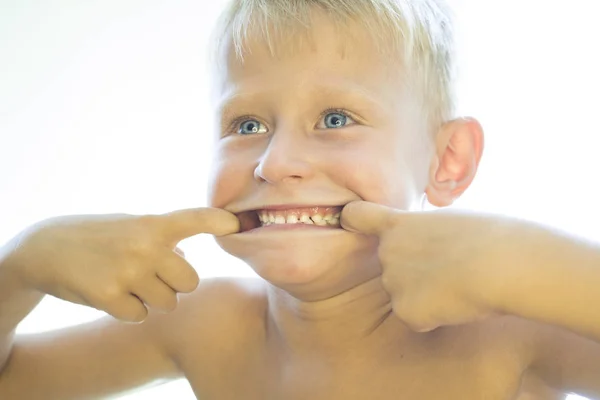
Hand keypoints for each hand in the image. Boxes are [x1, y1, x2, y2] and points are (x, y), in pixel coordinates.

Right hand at [1, 208, 238, 321]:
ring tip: (128, 281)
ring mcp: (127, 272)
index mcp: (152, 224)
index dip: (219, 221)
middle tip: (153, 275)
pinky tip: (112, 294)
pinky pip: (141, 316)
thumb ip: (165, 241)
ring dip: (153, 298)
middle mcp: (144, 246)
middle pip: (191, 282)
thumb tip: (188, 264)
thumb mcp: (133, 226)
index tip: (238, 224)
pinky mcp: (109, 297)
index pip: (195, 219)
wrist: (46, 249)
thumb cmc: (101, 237)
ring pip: (168, 303)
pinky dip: (130, 311)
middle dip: (177, 284)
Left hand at [341, 201, 507, 331]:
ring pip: (404, 295)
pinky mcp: (404, 311)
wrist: (501, 264)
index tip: (350, 222)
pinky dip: (435, 317)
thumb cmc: (491, 237)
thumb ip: (426, 233)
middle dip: (413, 272)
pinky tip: (457, 304)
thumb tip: (430, 248)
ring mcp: (393, 282)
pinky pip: (417, 319)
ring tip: (460, 283)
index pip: (357, 216)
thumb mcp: (451, 222)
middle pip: (392, 267)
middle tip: (451, 268)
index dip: (353, 220)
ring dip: (427, 295)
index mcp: (399, 223)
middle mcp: (387, 251)